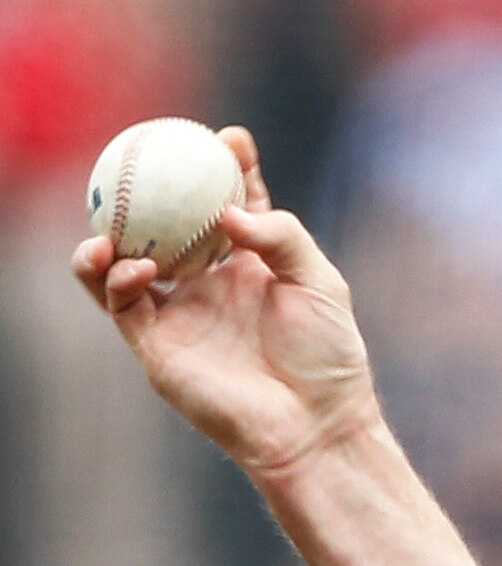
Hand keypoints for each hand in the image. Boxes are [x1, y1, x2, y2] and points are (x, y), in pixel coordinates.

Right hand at [72, 127, 381, 481]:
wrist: (314, 427)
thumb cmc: (327, 359)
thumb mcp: (320, 283)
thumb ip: (281, 235)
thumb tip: (227, 214)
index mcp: (248, 265)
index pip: (230, 205)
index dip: (226, 167)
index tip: (230, 138)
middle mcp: (207, 284)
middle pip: (165, 222)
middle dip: (152, 184)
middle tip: (151, 152)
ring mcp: (179, 313)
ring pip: (124, 259)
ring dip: (110, 230)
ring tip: (115, 210)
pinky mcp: (157, 346)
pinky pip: (119, 303)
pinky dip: (115, 277)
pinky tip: (137, 265)